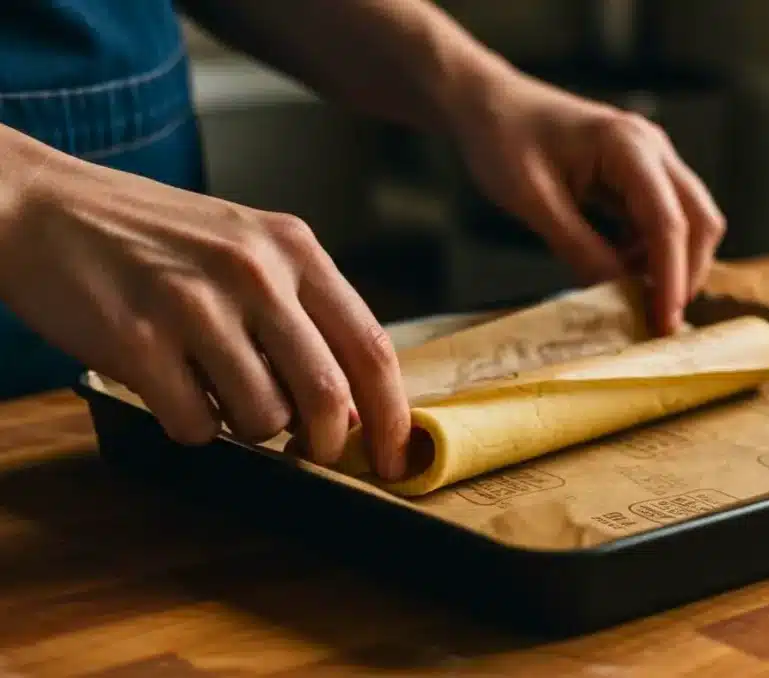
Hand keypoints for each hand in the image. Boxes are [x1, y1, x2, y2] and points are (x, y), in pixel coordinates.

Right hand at [0, 141, 411, 479]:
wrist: (40, 205)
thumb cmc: (150, 236)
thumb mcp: (244, 248)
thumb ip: (300, 312)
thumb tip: (348, 406)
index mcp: (293, 248)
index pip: (371, 347)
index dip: (393, 417)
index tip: (396, 461)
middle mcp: (254, 271)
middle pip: (328, 396)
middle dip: (325, 444)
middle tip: (309, 453)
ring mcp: (196, 305)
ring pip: (263, 419)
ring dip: (247, 430)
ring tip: (214, 390)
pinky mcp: (140, 340)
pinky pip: (194, 426)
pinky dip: (189, 427)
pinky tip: (170, 388)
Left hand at [448, 69, 725, 334]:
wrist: (487, 104)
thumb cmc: (503, 139)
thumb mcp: (532, 200)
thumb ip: (577, 246)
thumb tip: (617, 294)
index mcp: (629, 147)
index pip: (669, 221)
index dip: (672, 277)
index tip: (665, 322)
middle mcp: (652, 149)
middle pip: (699, 220)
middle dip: (687, 273)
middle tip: (661, 323)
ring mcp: (649, 160)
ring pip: (688, 221)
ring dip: (671, 264)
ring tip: (638, 301)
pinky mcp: (637, 175)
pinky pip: (661, 219)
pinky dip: (650, 252)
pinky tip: (621, 271)